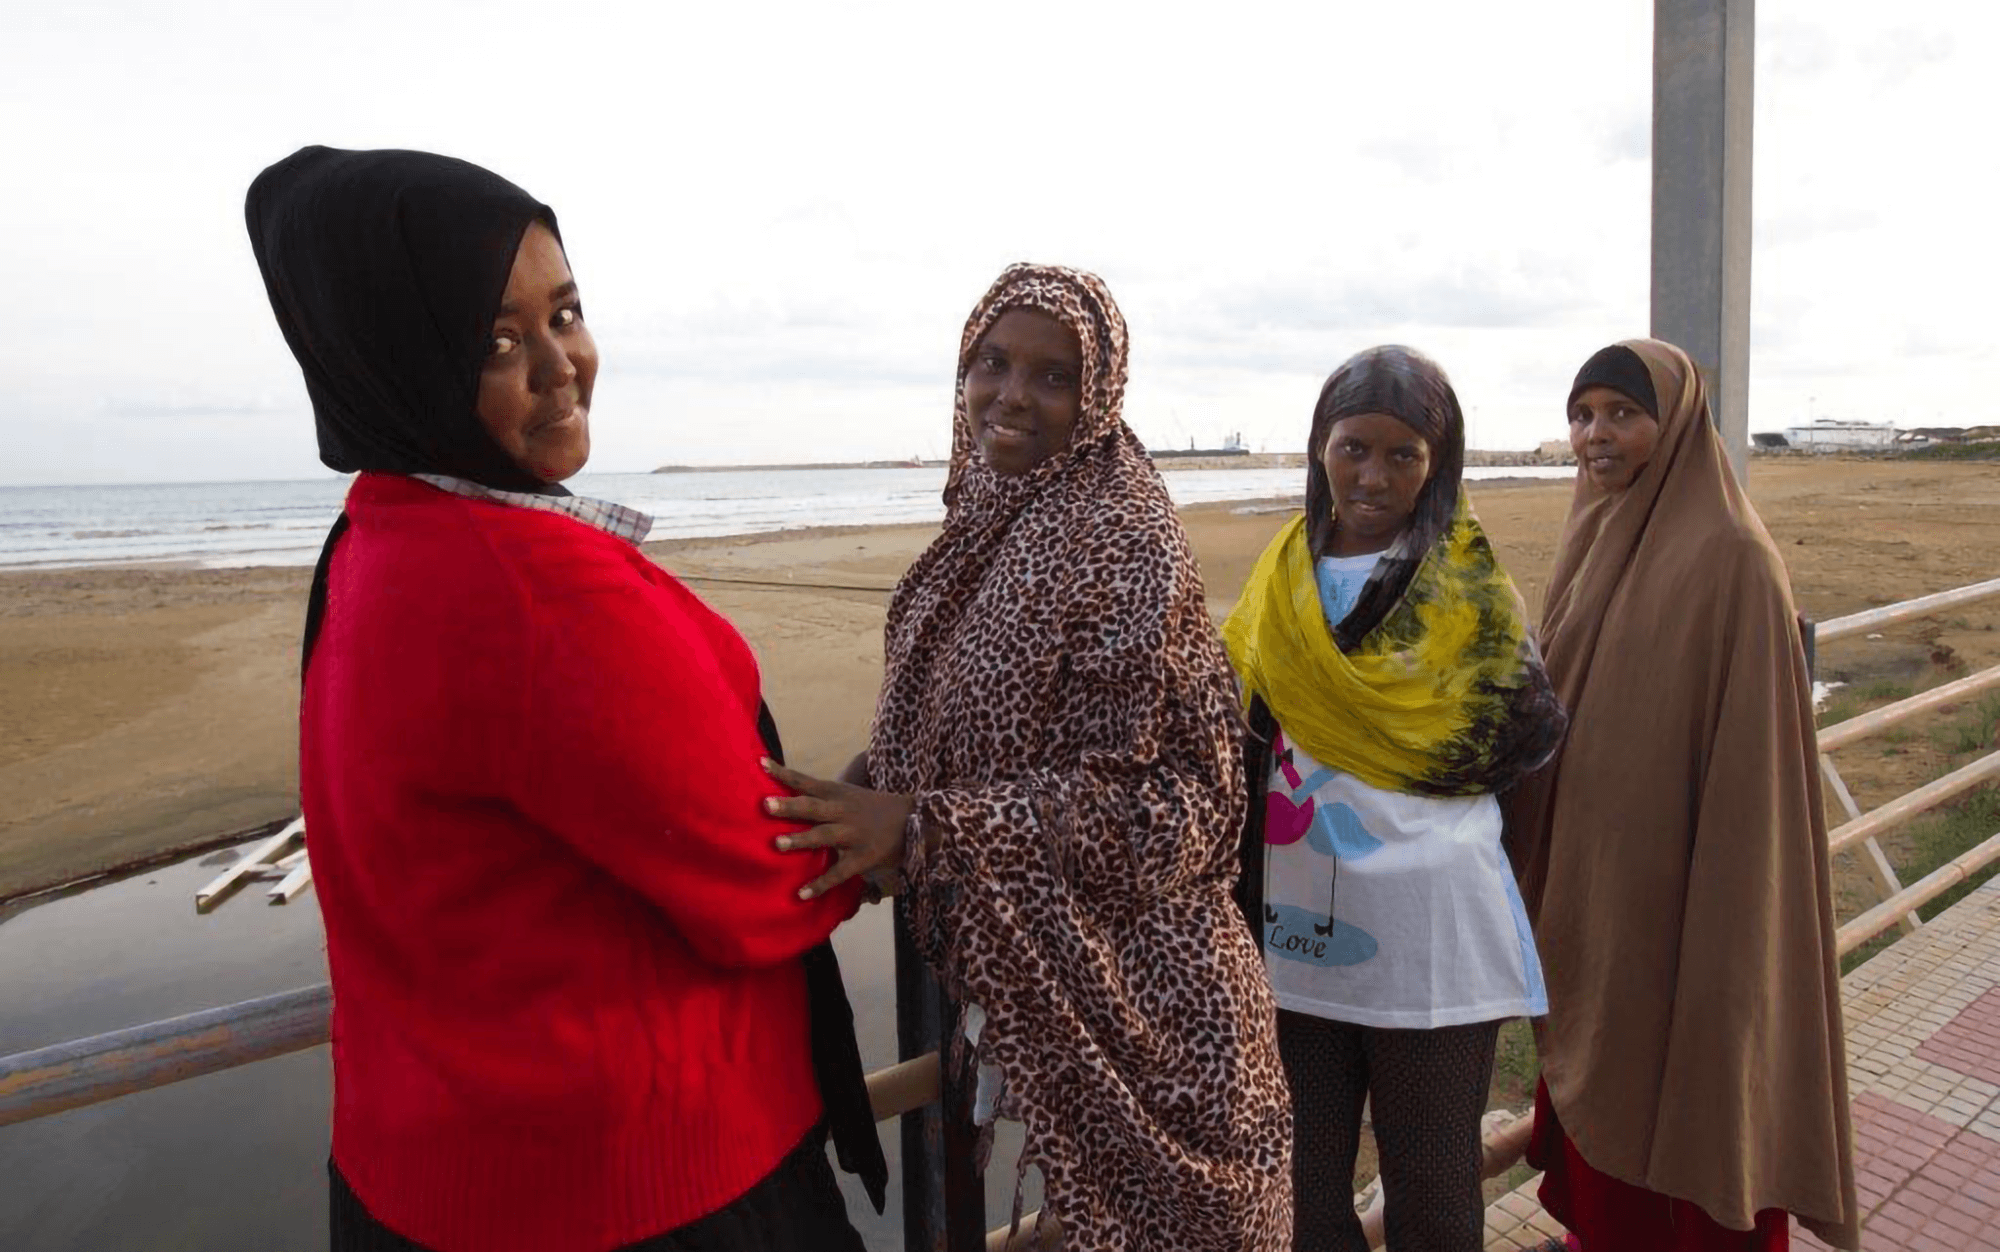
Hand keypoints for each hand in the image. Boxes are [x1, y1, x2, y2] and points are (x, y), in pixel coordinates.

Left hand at [763, 758, 913, 900]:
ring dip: (801, 839)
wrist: (915, 820)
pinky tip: (802, 893)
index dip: (784, 774)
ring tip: (778, 844)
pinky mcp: (863, 858)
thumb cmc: (873, 808)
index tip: (761, 764)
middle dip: (790, 806)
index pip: (806, 781)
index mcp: (838, 794)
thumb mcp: (849, 795)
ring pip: (824, 836)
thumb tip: (788, 798)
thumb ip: (822, 798)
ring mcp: (853, 835)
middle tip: (766, 804)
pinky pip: (839, 872)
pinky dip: (821, 883)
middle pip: (813, 807)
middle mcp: (843, 811)